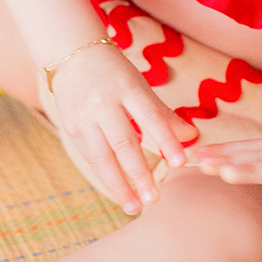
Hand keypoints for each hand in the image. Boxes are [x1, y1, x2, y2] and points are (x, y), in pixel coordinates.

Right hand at [51, 44, 195, 214]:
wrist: (72, 54)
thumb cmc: (115, 72)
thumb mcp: (140, 85)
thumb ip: (163, 114)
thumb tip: (191, 138)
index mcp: (126, 87)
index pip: (150, 117)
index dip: (165, 140)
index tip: (179, 163)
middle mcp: (103, 103)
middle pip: (124, 143)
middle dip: (140, 174)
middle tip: (155, 200)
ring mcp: (83, 116)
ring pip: (103, 157)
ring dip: (119, 185)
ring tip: (135, 207)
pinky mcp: (70, 127)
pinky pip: (90, 157)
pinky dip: (105, 176)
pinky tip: (118, 191)